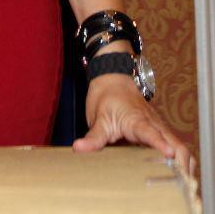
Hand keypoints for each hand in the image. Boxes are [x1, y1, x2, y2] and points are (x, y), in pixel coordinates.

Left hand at [73, 73, 193, 174]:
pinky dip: (181, 161)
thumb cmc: (107, 97)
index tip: (168, 154)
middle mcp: (154, 124)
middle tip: (180, 183)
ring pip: (180, 147)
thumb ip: (93, 137)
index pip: (151, 133)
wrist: (113, 79)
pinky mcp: (161, 132)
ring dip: (184, 164)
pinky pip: (176, 147)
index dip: (160, 144)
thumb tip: (79, 148)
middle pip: (176, 144)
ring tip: (182, 184)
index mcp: (137, 120)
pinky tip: (179, 176)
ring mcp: (160, 128)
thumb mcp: (98, 117)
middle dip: (181, 164)